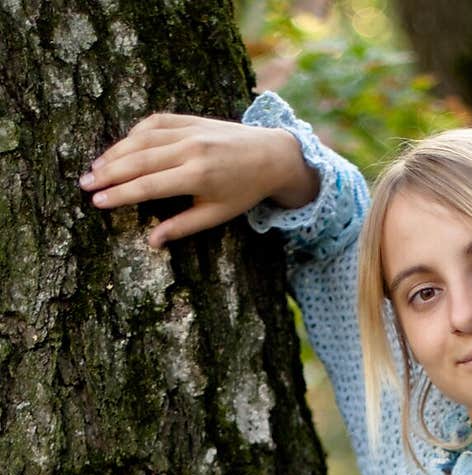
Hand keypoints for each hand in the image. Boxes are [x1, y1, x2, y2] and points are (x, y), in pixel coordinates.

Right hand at [77, 112, 319, 248]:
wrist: (271, 154)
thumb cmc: (244, 191)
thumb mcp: (217, 215)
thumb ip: (183, 226)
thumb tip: (151, 242)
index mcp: (198, 176)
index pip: (148, 187)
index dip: (120, 195)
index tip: (97, 202)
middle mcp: (190, 150)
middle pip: (138, 161)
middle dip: (108, 174)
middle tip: (84, 185)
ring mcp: (189, 130)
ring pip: (141, 139)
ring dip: (115, 153)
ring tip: (95, 168)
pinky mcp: (189, 118)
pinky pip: (154, 123)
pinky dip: (134, 133)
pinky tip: (121, 148)